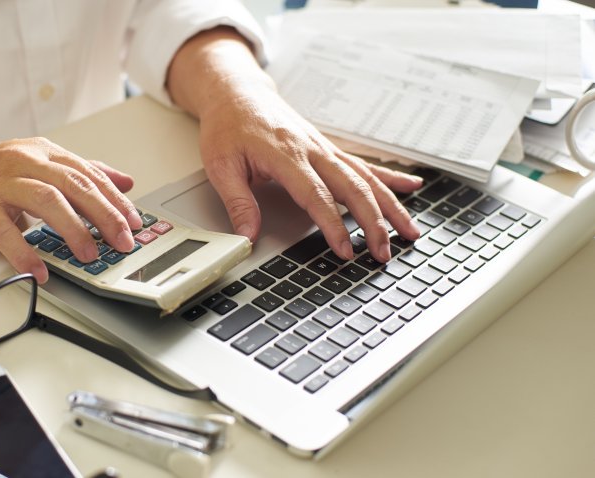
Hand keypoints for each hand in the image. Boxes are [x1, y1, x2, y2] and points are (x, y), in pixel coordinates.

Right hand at [0, 138, 141, 281]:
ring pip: (46, 200)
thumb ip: (79, 174)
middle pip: (73, 185)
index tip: (135, 223)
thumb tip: (124, 182)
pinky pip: (5, 232)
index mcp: (41, 152)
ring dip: (72, 229)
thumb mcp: (36, 164)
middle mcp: (22, 163)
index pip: (88, 174)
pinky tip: (40, 271)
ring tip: (89, 254)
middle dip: (104, 215)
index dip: (115, 199)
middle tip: (123, 240)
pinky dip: (25, 253)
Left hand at [196, 86, 422, 262]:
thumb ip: (237, 202)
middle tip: (383, 252)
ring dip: (390, 205)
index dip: (333, 225)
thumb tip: (248, 236)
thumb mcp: (220, 166)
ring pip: (366, 178)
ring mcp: (324, 148)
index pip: (316, 196)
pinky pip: (364, 164)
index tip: (345, 250)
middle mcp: (312, 149)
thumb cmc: (227, 127)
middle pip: (352, 188)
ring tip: (410, 231)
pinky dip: (390, 177)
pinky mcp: (328, 148)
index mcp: (285, 154)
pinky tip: (412, 187)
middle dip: (373, 222)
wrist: (237, 93)